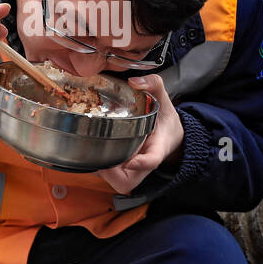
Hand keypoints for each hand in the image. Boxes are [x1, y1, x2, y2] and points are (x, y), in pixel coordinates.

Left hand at [97, 73, 183, 193]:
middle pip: (128, 181)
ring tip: (90, 152)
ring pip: (118, 182)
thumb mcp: (165, 101)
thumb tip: (134, 81)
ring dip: (104, 172)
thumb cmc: (166, 122)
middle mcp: (145, 164)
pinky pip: (112, 177)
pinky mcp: (125, 170)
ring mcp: (135, 170)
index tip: (133, 161)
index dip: (143, 163)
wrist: (172, 137)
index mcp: (158, 147)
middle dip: (112, 174)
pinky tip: (92, 151)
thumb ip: (154, 86)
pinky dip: (101, 168)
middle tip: (98, 156)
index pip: (152, 160)